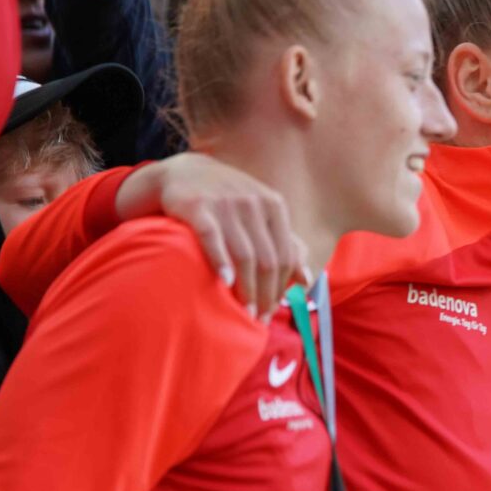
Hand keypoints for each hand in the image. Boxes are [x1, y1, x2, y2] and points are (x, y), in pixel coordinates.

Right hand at [115, 155, 310, 319]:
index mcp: (274, 206)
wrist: (184, 172)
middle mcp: (253, 202)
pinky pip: (212, 237)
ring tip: (244, 311)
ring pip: (244, 254)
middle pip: (268, 259)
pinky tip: (225, 282)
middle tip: (258, 318)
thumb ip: (285, 245)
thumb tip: (307, 280)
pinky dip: (220, 261)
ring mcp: (226, 203)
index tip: (273, 310)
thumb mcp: (262, 216)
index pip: (286, 255)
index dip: (282, 287)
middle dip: (266, 293)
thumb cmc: (229, 202)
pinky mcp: (197, 205)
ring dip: (246, 287)